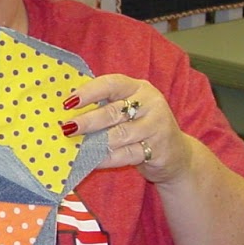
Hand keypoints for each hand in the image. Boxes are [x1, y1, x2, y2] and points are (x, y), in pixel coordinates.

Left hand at [61, 75, 194, 182]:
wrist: (176, 153)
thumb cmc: (141, 127)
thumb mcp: (129, 109)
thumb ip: (106, 105)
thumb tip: (67, 110)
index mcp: (139, 88)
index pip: (112, 83)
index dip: (89, 92)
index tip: (68, 102)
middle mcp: (150, 103)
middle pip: (113, 112)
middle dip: (87, 121)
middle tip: (67, 128)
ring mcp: (156, 126)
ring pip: (119, 135)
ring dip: (95, 142)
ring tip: (76, 146)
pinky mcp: (158, 149)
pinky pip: (126, 154)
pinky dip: (106, 158)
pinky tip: (91, 161)